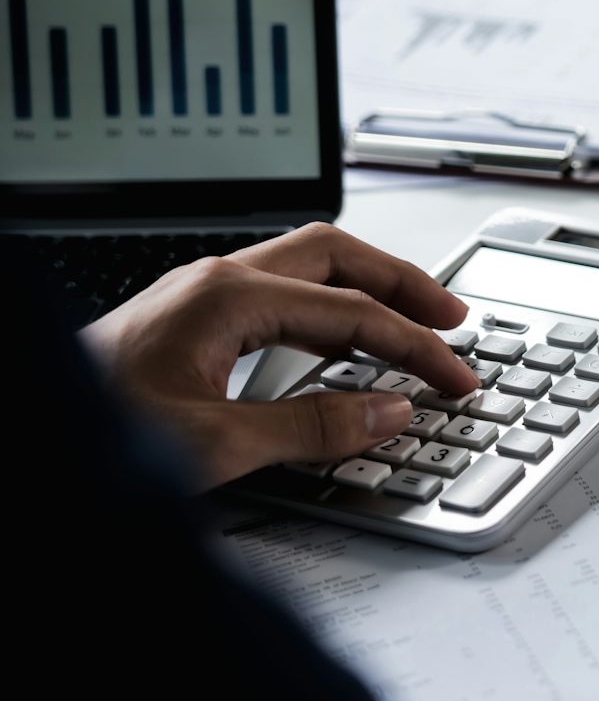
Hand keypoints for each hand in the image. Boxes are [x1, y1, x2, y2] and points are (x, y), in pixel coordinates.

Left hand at [82, 224, 479, 489]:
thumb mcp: (216, 444)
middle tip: (453, 318)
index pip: (352, 311)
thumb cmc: (94, 431)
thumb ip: (312, 428)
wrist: (28, 428)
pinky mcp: (190, 319)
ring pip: (308, 266)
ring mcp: (200, 294)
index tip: (454, 376)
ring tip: (412, 319)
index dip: (415, 346)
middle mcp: (216, 281)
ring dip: (367, 288)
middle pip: (337, 255)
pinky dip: (329, 307)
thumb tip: (387, 412)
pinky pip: (281, 293)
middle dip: (403, 284)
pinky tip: (343, 338)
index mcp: (228, 296)